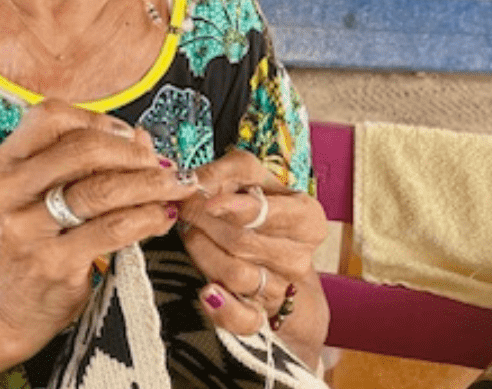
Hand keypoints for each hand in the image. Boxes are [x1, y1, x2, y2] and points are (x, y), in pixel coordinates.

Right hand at [0, 100, 196, 355]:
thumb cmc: (35, 243)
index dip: (98, 121)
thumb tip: (143, 137)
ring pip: (102, 189)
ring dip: (150, 185)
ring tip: (175, 188)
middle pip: (83, 149)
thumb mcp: (45, 194)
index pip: (51, 117)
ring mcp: (27, 228)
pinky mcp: (53, 262)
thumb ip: (90, 161)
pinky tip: (162, 217)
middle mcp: (8, 191)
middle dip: (134, 154)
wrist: (11, 309)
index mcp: (3, 163)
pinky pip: (113, 229)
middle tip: (164, 165)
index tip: (131, 137)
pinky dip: (147, 218)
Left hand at [178, 149, 326, 335]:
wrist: (273, 259)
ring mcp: (282, 288)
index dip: (236, 207)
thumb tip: (193, 181)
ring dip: (202, 252)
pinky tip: (208, 291)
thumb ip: (222, 172)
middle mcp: (299, 256)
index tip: (207, 201)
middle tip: (185, 209)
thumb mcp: (247, 179)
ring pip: (236, 274)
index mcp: (306, 218)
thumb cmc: (257, 209)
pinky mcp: (260, 316)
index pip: (270, 213)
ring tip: (190, 234)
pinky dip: (223, 307)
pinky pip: (243, 318)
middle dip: (206, 223)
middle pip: (244, 242)